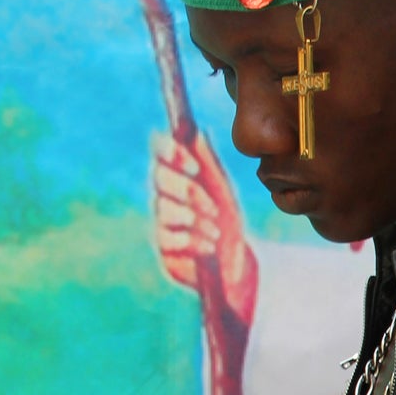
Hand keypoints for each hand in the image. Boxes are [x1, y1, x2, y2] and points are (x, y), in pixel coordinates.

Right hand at [152, 131, 258, 327]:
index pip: (160, 150)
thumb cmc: (228, 221)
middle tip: (213, 209)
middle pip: (160, 178)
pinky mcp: (161, 246)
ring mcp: (160, 220)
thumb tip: (197, 131)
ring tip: (216, 233)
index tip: (192, 165)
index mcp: (179, 173)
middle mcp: (164, 194)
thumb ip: (209, 164)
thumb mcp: (224, 191)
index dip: (171, 153)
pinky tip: (208, 248)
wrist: (235, 263)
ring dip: (198, 222)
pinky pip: (169, 237)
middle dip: (190, 193)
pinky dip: (194, 242)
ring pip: (166, 210)